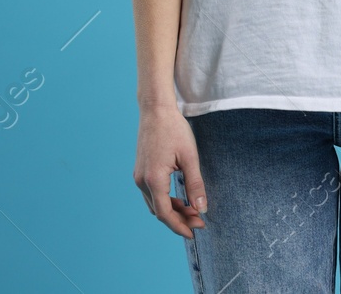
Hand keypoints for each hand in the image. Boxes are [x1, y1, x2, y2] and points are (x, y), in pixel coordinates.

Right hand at [134, 106, 206, 238]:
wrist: (155, 110)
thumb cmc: (173, 130)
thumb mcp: (189, 157)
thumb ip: (195, 185)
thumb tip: (201, 209)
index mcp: (154, 179)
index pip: (166, 213)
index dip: (180, 226)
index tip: (195, 231)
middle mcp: (142, 181)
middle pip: (159, 211)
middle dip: (179, 219)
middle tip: (199, 220)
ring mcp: (139, 176)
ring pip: (154, 204)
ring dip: (172, 211)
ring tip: (193, 210)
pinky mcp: (140, 172)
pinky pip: (151, 194)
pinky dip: (165, 201)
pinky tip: (180, 199)